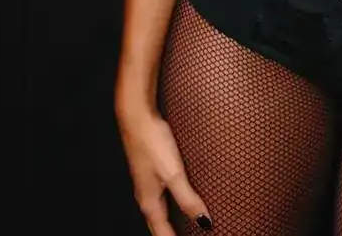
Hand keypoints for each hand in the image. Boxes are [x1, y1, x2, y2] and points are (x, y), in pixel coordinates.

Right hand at [118, 103, 211, 234]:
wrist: (137, 117)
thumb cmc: (153, 144)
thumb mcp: (173, 173)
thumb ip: (188, 198)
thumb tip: (203, 222)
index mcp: (149, 202)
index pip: (162, 232)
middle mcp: (146, 196)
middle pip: (158, 224)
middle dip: (169, 235)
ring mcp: (147, 182)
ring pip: (159, 210)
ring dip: (170, 221)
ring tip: (185, 226)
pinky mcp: (151, 170)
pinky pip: (161, 195)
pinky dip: (171, 204)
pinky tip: (181, 196)